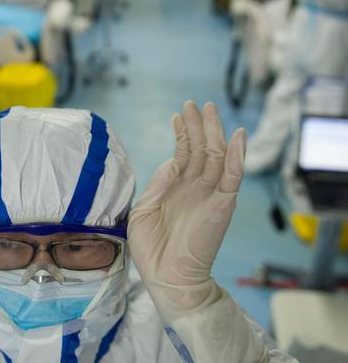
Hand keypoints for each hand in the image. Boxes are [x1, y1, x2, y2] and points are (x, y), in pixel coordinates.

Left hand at [127, 101, 245, 319]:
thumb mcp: (143, 210)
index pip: (183, 155)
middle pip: (200, 150)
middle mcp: (194, 188)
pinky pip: (233, 177)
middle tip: (194, 104)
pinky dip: (236, 156)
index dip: (181, 134)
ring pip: (216, 156)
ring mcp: (209, 195)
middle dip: (197, 126)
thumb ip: (158, 183)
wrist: (166, 277)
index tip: (178, 115)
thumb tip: (172, 161)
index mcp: (175, 189)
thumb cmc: (151, 249)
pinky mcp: (222, 205)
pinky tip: (237, 136)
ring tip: (208, 109)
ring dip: (213, 132)